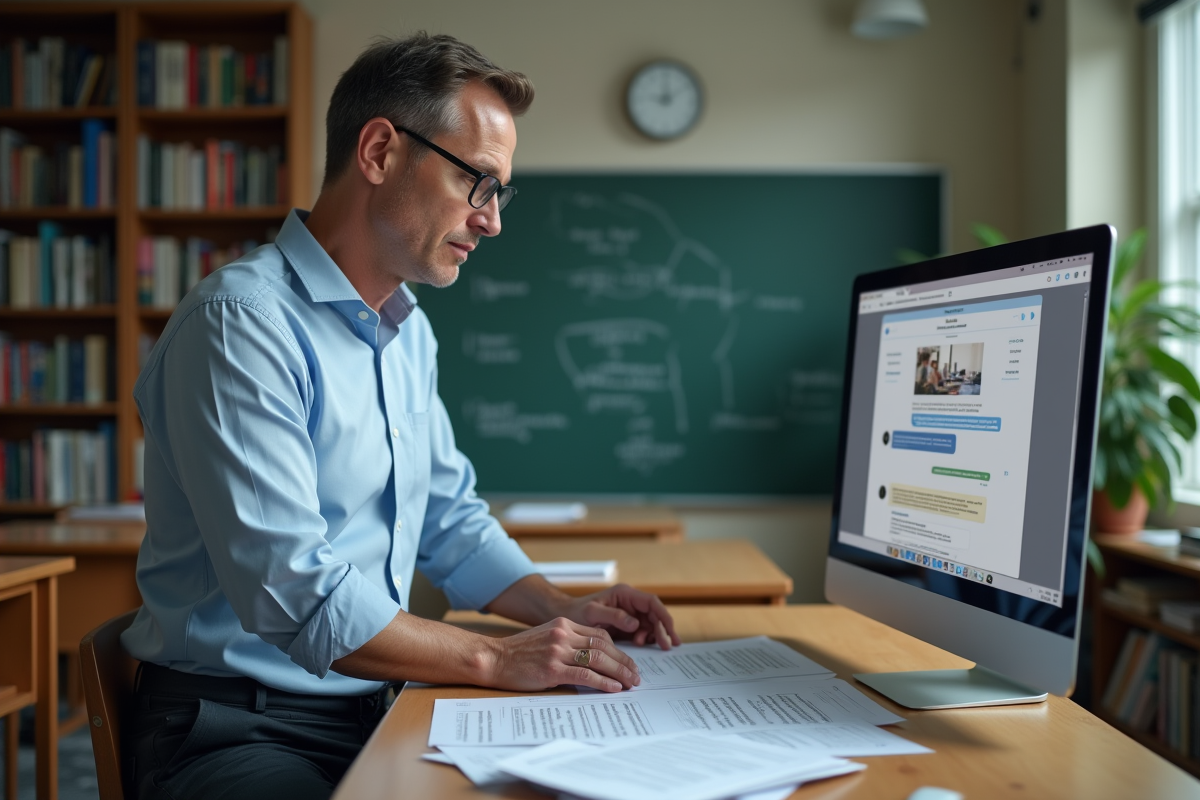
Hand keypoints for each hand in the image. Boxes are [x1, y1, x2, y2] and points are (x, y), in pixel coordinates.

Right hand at [486, 617, 640, 692]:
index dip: (618, 650)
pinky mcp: (552, 669)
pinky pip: (585, 675)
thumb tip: (595, 659)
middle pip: (604, 646)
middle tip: (636, 675)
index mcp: (563, 624)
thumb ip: (568, 643)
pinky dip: (603, 682)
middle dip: (623, 662)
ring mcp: (557, 651)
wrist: (493, 658)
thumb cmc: (518, 652)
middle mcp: (563, 634)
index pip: (600, 635)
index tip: (628, 662)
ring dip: (619, 673)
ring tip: (630, 683)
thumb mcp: (546, 637)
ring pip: (598, 660)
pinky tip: (613, 688)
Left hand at [563, 584, 681, 649]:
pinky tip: (641, 645)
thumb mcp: (592, 613)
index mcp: (624, 594)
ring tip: (646, 645)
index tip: (669, 632)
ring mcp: (629, 613)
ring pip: (651, 623)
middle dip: (663, 629)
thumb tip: (635, 623)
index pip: (652, 602)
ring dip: (654, 634)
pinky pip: (643, 630)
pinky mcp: (626, 624)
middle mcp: (630, 602)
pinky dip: (646, 638)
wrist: (565, 617)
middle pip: (654, 614)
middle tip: (667, 646)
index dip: (663, 617)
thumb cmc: (576, 612)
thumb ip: (613, 616)